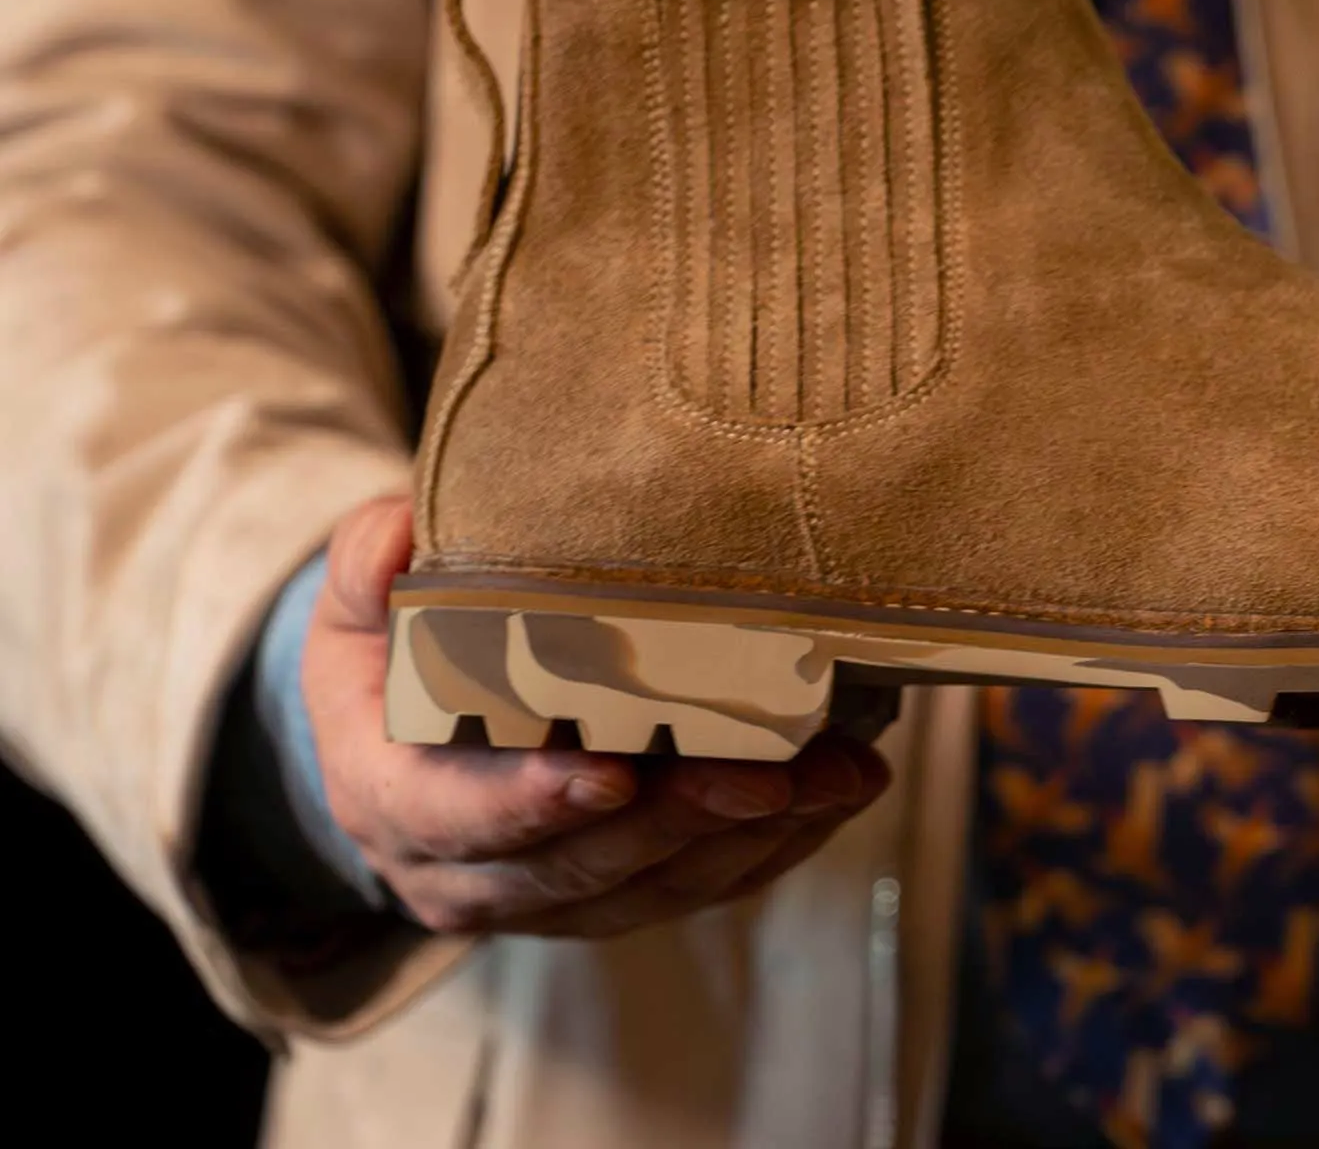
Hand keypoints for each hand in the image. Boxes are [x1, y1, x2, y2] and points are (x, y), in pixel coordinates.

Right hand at [304, 495, 890, 936]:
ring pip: (657, 887)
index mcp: (391, 800)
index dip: (533, 803)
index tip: (612, 775)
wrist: (405, 732)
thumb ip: (369, 564)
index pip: (457, 818)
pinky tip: (841, 791)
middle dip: (681, 823)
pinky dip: (778, 845)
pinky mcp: (619, 898)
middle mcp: (468, 874)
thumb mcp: (361, 601)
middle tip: (769, 776)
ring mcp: (549, 899)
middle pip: (580, 867)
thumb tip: (399, 535)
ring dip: (752, 837)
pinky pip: (703, 888)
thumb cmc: (390, 651)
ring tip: (838, 777)